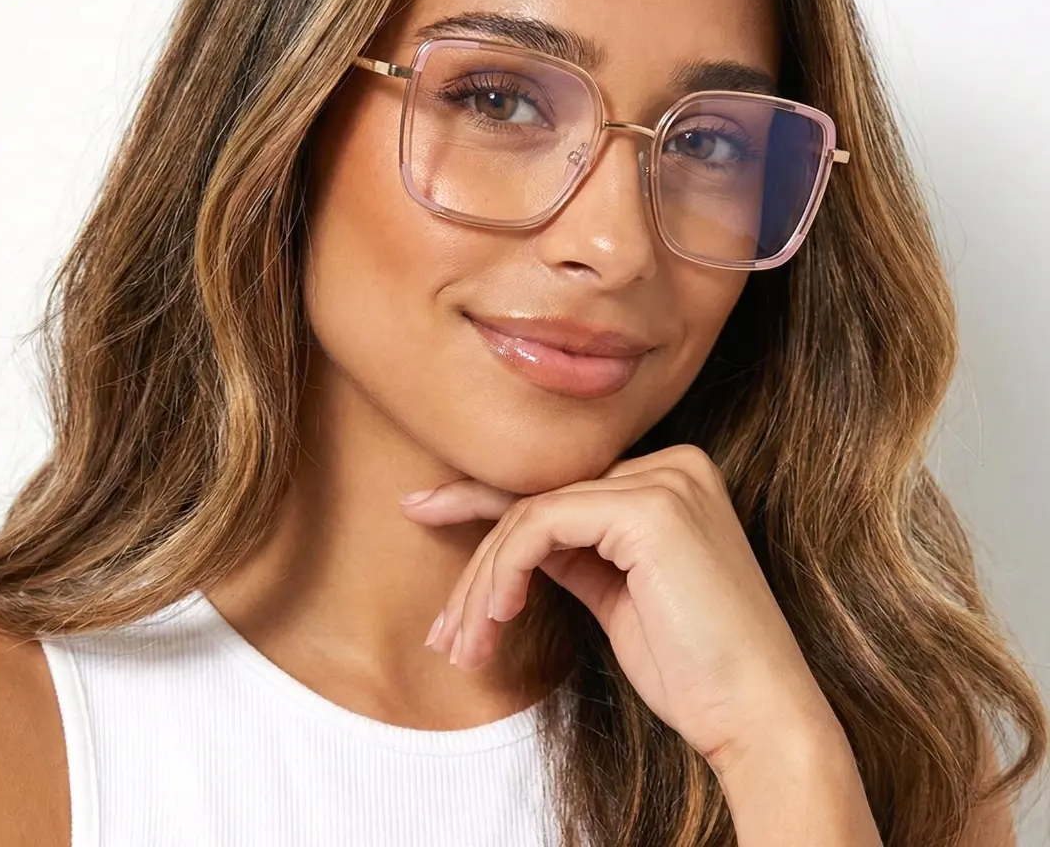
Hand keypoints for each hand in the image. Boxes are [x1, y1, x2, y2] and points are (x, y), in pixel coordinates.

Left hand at [399, 444, 840, 771]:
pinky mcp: (650, 509)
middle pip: (540, 499)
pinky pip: (543, 526)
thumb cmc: (694, 669)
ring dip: (482, 584)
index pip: (558, 489)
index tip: (424, 517)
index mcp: (670, 477)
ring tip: (462, 645)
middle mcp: (671, 465)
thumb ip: (572, 552)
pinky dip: (505, 571)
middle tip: (440, 628)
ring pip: (532, 514)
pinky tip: (495, 616)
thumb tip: (509, 537)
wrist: (758, 718)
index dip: (483, 509)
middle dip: (476, 562)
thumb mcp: (617, 595)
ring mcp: (664, 481)